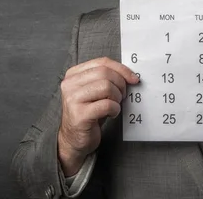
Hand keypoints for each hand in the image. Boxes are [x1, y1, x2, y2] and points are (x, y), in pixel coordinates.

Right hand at [58, 57, 139, 175]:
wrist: (73, 139)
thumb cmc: (87, 114)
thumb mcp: (93, 91)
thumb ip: (104, 79)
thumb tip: (129, 75)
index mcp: (73, 74)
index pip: (101, 62)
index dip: (121, 69)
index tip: (133, 78)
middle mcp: (70, 84)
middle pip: (104, 73)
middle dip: (120, 84)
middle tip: (122, 96)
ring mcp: (73, 99)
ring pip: (106, 87)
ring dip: (117, 97)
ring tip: (115, 105)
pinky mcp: (79, 114)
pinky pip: (107, 105)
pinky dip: (115, 109)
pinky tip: (112, 114)